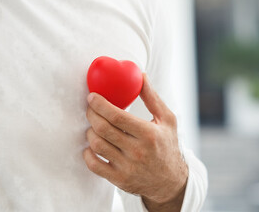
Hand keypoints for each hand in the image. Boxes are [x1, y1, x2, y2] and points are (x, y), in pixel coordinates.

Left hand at [83, 74, 187, 210]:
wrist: (170, 181)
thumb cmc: (167, 146)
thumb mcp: (167, 120)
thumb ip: (152, 98)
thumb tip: (140, 76)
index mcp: (149, 134)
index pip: (117, 116)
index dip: (100, 104)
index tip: (92, 96)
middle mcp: (137, 151)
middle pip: (103, 129)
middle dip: (92, 114)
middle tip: (90, 108)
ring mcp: (127, 167)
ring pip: (96, 144)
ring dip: (90, 131)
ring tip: (94, 126)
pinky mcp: (119, 180)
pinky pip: (94, 165)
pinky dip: (88, 153)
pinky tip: (92, 145)